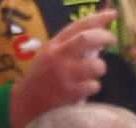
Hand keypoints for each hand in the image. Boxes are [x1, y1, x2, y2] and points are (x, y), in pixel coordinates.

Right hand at [9, 8, 116, 127]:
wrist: (23, 104)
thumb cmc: (40, 80)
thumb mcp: (50, 56)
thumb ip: (70, 46)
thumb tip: (98, 38)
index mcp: (54, 46)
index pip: (78, 26)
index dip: (98, 18)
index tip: (112, 15)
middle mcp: (58, 57)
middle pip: (86, 39)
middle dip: (104, 37)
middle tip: (112, 40)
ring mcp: (63, 75)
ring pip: (95, 65)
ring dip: (100, 68)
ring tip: (94, 73)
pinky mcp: (68, 93)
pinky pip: (93, 86)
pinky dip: (93, 86)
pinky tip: (85, 89)